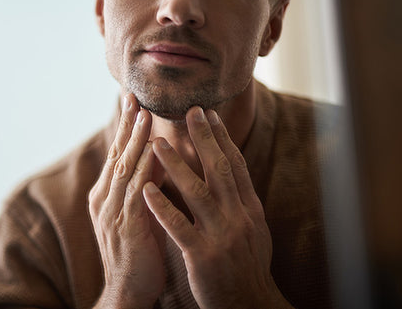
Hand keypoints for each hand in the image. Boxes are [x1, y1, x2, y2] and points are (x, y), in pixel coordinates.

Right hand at [88, 94, 164, 308]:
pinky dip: (144, 168)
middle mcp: (104, 198)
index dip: (126, 127)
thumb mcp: (140, 212)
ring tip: (144, 114)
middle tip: (134, 96)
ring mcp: (111, 211)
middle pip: (117, 153)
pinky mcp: (124, 225)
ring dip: (135, 140)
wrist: (127, 291)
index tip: (134, 101)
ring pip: (124, 167)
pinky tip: (153, 150)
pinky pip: (136, 190)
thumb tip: (161, 158)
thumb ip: (146, 186)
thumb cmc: (138, 251)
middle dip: (127, 124)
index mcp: (107, 194)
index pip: (118, 153)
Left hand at [142, 106, 292, 308]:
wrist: (250, 305)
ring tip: (156, 143)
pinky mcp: (202, 256)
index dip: (222, 138)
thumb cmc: (247, 266)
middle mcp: (239, 217)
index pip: (235, 166)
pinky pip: (179, 226)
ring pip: (197, 192)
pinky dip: (162, 206)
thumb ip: (241, 201)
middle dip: (204, 139)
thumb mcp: (254, 230)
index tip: (209, 114)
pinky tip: (147, 188)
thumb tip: (234, 172)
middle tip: (189, 112)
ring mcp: (221, 235)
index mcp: (250, 209)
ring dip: (176, 165)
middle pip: (220, 170)